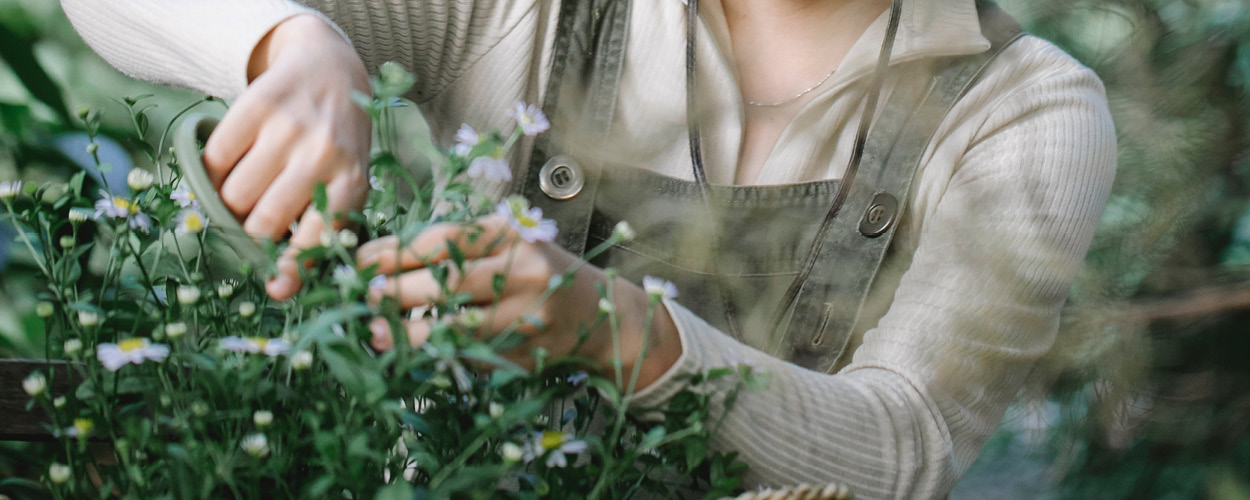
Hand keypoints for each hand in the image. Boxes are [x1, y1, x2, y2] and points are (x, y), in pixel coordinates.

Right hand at [203, 14, 370, 299]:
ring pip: (233, 194)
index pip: (316, 238)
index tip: (275, 288)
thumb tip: (281, 288)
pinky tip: (233, 164)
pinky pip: (216, 158)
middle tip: (250, 225)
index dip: (292, 269)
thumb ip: (323, 229)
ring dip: (228, 203)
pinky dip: (214, 169)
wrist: (331, 70)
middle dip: (250, 234)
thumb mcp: (348, 182)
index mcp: (352, 182)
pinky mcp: (257, 103)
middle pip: (263, 222)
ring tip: (243, 192)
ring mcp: (289, 127)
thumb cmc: (338, 143)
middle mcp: (323, 154)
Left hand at [355, 215, 682, 389]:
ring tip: (374, 331)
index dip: (394, 251)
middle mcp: (523, 271)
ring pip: (454, 326)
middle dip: (395, 290)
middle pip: (445, 282)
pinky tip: (409, 351)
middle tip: (362, 297)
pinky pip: (469, 354)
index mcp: (511, 234)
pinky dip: (434, 353)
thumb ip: (456, 249)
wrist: (600, 315)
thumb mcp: (506, 244)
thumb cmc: (537, 272)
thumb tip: (380, 262)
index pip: (441, 240)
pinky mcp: (523, 353)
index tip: (359, 260)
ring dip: (407, 331)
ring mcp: (525, 316)